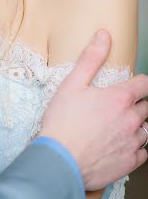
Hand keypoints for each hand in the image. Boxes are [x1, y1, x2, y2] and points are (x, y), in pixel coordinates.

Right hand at [40, 30, 147, 190]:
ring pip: (146, 129)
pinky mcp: (129, 163)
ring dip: (137, 124)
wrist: (60, 160)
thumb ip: (92, 58)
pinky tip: (123, 144)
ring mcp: (132, 142)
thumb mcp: (73, 83)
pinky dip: (137, 147)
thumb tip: (104, 35)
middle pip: (146, 107)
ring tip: (120, 124)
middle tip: (119, 104)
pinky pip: (143, 152)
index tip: (132, 84)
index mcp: (119, 98)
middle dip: (136, 103)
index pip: (144, 84)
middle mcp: (131, 119)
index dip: (139, 82)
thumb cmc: (63, 121)